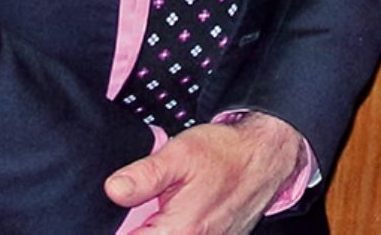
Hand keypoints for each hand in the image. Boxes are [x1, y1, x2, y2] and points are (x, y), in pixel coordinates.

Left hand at [106, 112, 314, 234]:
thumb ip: (143, 176)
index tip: (125, 216)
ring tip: (169, 207)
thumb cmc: (227, 154)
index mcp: (178, 232)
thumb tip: (113, 190)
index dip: (123, 229)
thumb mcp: (179, 154)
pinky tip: (184, 211)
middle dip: (144, 227)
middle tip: (151, 206)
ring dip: (162, 227)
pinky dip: (182, 226)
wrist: (267, 154)